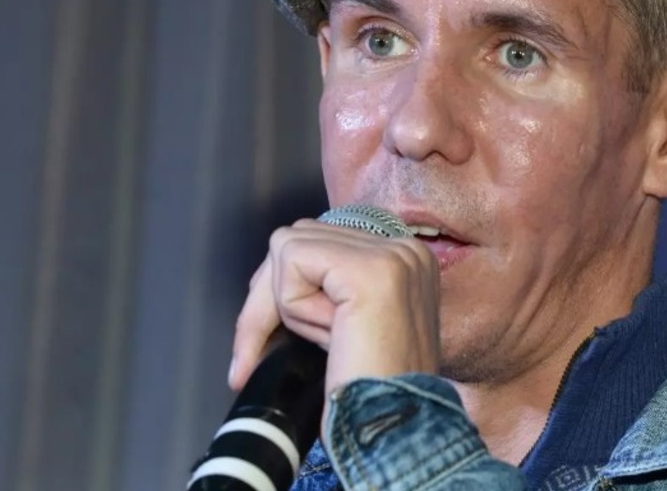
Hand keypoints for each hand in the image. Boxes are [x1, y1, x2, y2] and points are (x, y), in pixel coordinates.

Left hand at [228, 218, 441, 397]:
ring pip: (289, 246)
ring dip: (287, 302)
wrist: (397, 428)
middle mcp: (405, 249)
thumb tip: (276, 270)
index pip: (319, 241)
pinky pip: (291, 263)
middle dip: (271, 295)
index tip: (268, 335)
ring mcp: (392, 256)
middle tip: (261, 349)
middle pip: (299, 237)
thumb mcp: (352, 323)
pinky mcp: (369, 271)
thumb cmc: (372, 388)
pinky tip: (329, 334)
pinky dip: (292, 305)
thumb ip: (330, 287)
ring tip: (326, 339)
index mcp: (405, 260)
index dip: (286, 286)